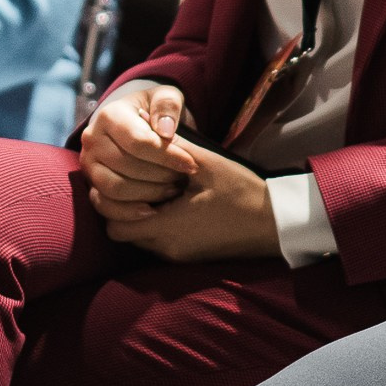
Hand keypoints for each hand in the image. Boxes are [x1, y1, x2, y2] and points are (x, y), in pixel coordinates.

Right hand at [80, 83, 198, 207]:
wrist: (135, 122)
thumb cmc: (155, 110)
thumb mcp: (166, 97)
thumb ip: (168, 106)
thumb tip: (165, 131)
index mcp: (109, 116)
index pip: (138, 141)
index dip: (167, 156)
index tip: (192, 165)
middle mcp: (92, 140)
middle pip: (126, 166)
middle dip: (161, 176)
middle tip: (184, 180)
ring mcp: (88, 165)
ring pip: (114, 188)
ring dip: (148, 194)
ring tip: (172, 191)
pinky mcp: (90, 185)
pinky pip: (104, 205)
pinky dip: (128, 212)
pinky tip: (153, 210)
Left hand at [94, 140, 277, 261]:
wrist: (274, 223)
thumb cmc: (242, 192)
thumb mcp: (209, 165)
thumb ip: (174, 150)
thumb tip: (149, 128)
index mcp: (168, 225)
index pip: (115, 225)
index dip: (110, 204)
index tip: (120, 181)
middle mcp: (167, 246)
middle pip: (122, 233)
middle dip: (121, 210)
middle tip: (133, 184)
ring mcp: (178, 254)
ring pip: (139, 239)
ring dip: (140, 218)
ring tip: (157, 192)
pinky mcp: (188, 257)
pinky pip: (158, 243)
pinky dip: (157, 225)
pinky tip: (174, 205)